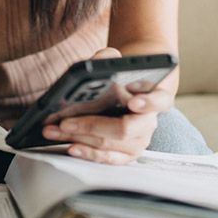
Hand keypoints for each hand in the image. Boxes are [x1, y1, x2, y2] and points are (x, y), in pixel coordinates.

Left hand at [42, 47, 175, 164]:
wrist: (123, 96)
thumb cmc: (120, 81)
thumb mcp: (115, 65)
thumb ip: (108, 58)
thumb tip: (98, 61)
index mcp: (155, 97)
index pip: (160, 100)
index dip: (148, 103)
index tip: (133, 101)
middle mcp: (149, 122)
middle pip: (124, 128)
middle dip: (92, 125)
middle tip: (67, 121)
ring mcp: (138, 142)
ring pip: (109, 144)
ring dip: (79, 137)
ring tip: (56, 130)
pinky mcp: (125, 155)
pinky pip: (107, 159)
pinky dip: (87, 153)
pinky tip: (71, 146)